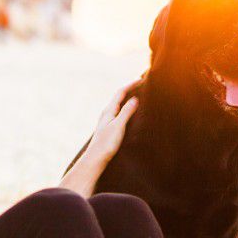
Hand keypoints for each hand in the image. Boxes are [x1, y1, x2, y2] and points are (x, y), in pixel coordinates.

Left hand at [60, 80, 140, 196]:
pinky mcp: (109, 128)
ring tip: (138, 95)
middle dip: (129, 89)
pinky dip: (126, 108)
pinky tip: (130, 114)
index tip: (142, 79)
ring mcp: (107, 121)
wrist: (95, 159)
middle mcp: (107, 113)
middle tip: (141, 84)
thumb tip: (134, 99)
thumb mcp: (118, 126)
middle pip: (119, 97)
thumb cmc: (106, 144)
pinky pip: (119, 113)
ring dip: (128, 98)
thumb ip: (126, 112)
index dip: (130, 85)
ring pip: (118, 105)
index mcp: (108, 111)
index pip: (120, 93)